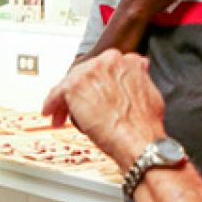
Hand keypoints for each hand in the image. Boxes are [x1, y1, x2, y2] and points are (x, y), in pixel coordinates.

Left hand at [41, 50, 166, 168]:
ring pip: (69, 83)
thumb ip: (141, 77)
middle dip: (79, 93)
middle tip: (75, 108)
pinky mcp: (74, 86)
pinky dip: (51, 104)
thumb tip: (141, 68)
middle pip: (84, 75)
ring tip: (60, 116)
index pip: (102, 70)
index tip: (95, 95)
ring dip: (64, 101)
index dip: (97, 85)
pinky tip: (50, 113)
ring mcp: (90, 71)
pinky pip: (57, 93)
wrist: (138, 140)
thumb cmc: (145, 125)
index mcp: (128, 60)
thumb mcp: (152, 93)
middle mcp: (108, 60)